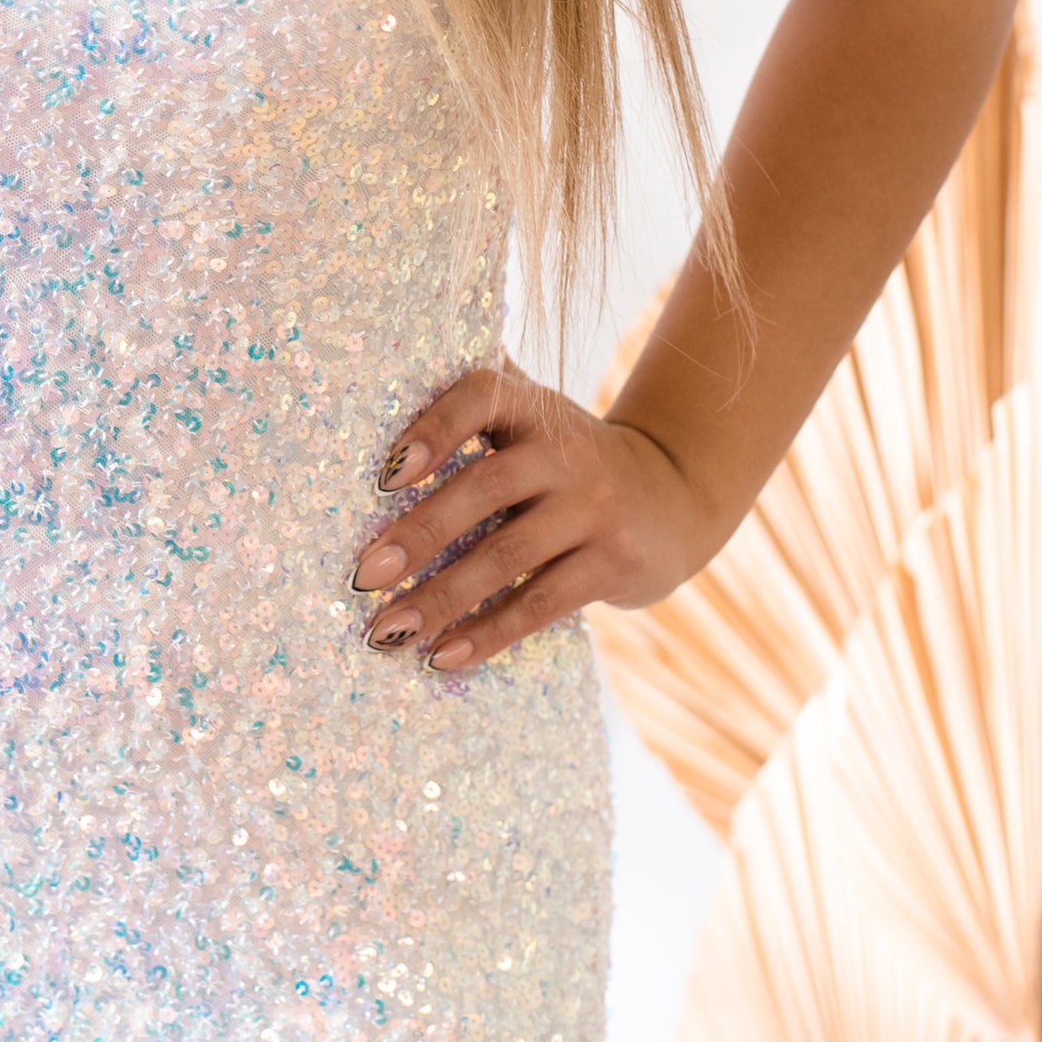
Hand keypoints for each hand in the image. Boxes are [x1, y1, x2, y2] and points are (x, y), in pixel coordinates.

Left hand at [350, 357, 722, 671]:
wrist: (676, 496)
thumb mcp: (537, 419)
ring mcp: (596, 509)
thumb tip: (377, 385)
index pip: (480, 397)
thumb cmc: (570, 459)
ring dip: (441, 598)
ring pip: (507, 557)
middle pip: (483, 488)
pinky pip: (541, 603)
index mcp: (535, 408)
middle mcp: (568, 452)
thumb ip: (479, 400)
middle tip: (365, 574)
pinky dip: (487, 633)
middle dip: (419, 534)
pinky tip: (442, 656)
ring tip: (387, 630)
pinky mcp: (615, 563)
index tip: (385, 475)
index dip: (433, 428)